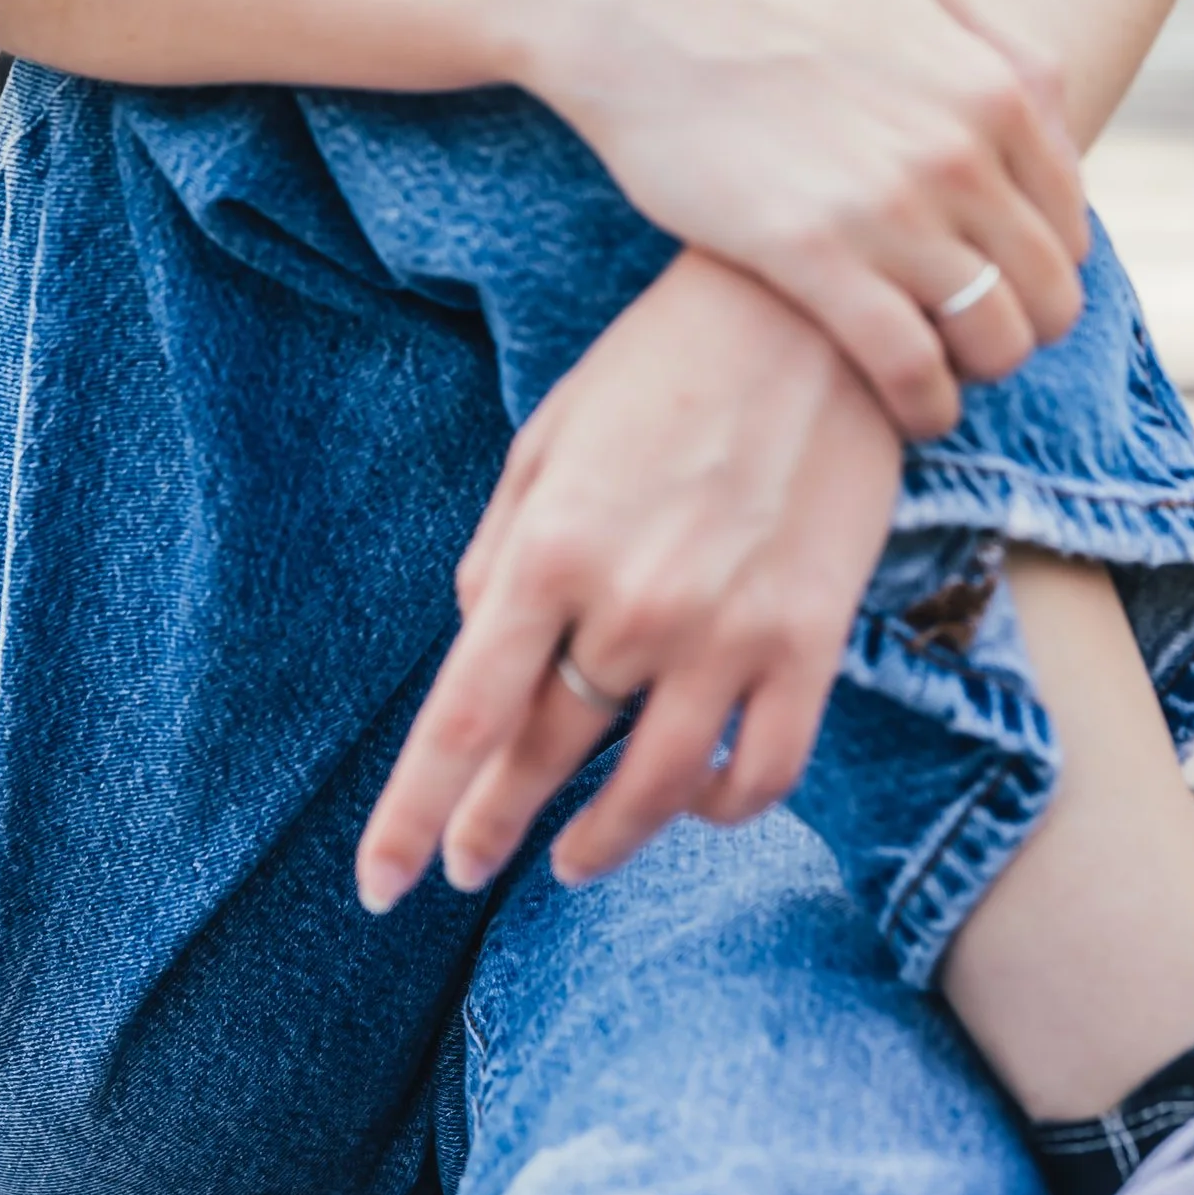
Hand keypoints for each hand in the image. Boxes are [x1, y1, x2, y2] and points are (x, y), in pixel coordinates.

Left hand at [358, 251, 900, 915]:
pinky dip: (720, 806)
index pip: (463, 720)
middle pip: (543, 759)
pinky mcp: (809, 641)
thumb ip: (504, 545)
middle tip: (470, 864)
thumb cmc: (664, 363)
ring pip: (650, 790)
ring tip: (571, 859)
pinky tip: (691, 801)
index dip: (414, 817)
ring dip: (600, 841)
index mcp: (552, 548)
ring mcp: (727, 632)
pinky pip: (761, 770)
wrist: (814, 310)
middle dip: (492, 826)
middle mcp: (631, 606)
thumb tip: (477, 643)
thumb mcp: (553, 435)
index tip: (379, 884)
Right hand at [515, 0, 1088, 436]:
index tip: (993, 290)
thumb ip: (1003, 49)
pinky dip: (922, 407)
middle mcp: (960, 150)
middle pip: (1047, 296)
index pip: (1069, 231)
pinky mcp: (813, 253)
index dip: (1038, 276)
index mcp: (994, 90)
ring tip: (934, 375)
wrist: (644, 6)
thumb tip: (1057, 132)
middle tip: (963, 342)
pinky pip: (911, 368)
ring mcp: (890, 205)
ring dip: (974, 375)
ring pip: (994, 341)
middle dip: (1018, 333)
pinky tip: (903, 408)